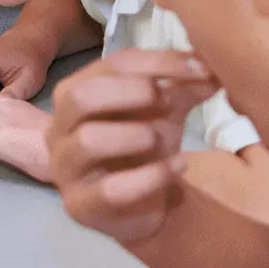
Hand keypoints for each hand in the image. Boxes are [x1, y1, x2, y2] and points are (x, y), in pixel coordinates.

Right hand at [46, 50, 220, 245]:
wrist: (143, 203)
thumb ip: (183, 84)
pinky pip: (111, 189)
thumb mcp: (165, 109)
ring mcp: (65, 169)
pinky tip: (178, 166)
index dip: (157, 61)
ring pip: (89, 140)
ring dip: (137, 134)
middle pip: (79, 96)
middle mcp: (59, 128)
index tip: (199, 68)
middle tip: (167, 100)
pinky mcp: (81, 206)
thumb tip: (210, 65)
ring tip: (166, 141)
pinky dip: (152, 175)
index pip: (111, 64)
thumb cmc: (145, 146)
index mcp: (75, 93)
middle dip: (130, 91)